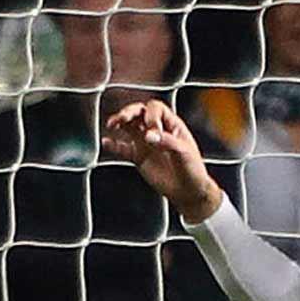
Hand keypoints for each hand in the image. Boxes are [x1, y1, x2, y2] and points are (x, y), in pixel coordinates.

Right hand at [101, 98, 222, 224]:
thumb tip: (149, 136)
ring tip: (112, 124)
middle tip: (123, 118)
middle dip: (130, 112)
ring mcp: (147, 143)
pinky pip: (123, 148)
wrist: (188, 191)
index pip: (156, 109)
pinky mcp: (139, 157)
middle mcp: (157, 131)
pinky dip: (114, 145)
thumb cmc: (192, 170)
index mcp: (171, 125)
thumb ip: (166, 142)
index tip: (151, 128)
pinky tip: (106, 142)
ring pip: (129, 126)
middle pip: (139, 112)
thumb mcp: (184, 152)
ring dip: (120, 123)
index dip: (151, 115)